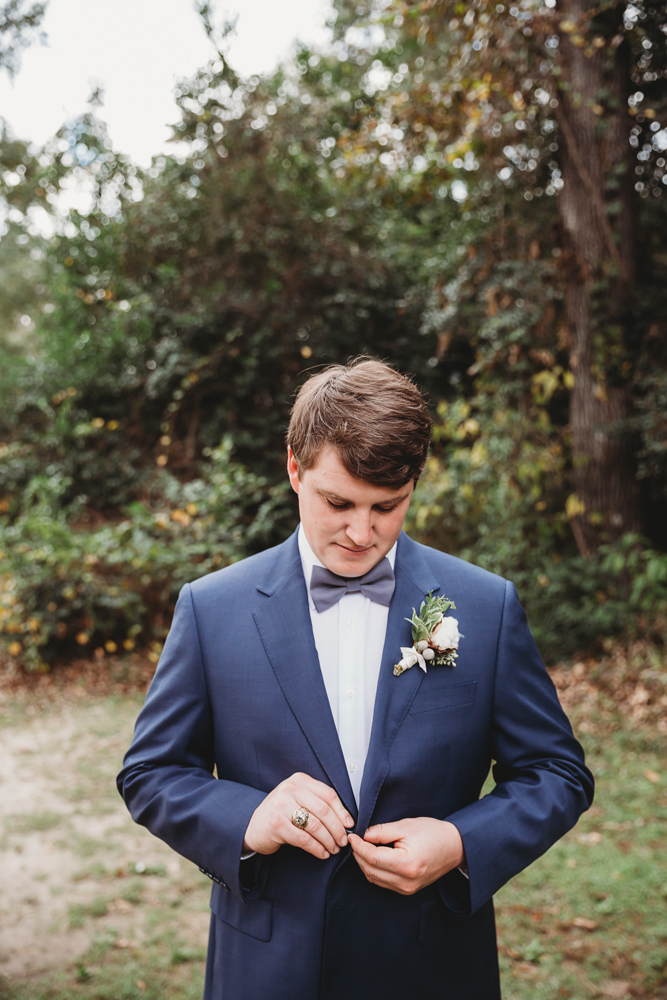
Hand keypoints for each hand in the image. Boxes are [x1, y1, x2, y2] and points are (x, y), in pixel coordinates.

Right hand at [243, 772, 353, 859]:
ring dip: (328, 840)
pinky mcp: (276, 824)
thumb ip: (318, 803)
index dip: (342, 811)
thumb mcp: (298, 800)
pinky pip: (304, 839)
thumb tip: (346, 820)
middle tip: (343, 841)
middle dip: (337, 829)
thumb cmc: (282, 814)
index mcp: (299, 780)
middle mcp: (290, 789)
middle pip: (323, 810)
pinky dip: (317, 849)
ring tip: (334, 849)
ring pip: (315, 826)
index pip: (328, 794)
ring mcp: (281, 806)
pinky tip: (322, 853)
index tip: (350, 825)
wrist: (253, 826)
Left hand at [349, 817, 464, 894]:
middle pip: (370, 870)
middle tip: (354, 840)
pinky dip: (374, 870)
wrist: (454, 847)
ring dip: (364, 864)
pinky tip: (372, 857)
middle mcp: (405, 881)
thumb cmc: (433, 833)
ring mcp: (407, 889)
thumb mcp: (406, 826)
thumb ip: (382, 831)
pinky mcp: (407, 890)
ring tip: (361, 847)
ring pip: (374, 879)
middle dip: (358, 855)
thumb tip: (363, 836)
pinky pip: (383, 882)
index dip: (358, 847)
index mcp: (406, 864)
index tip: (351, 837)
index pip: (372, 858)